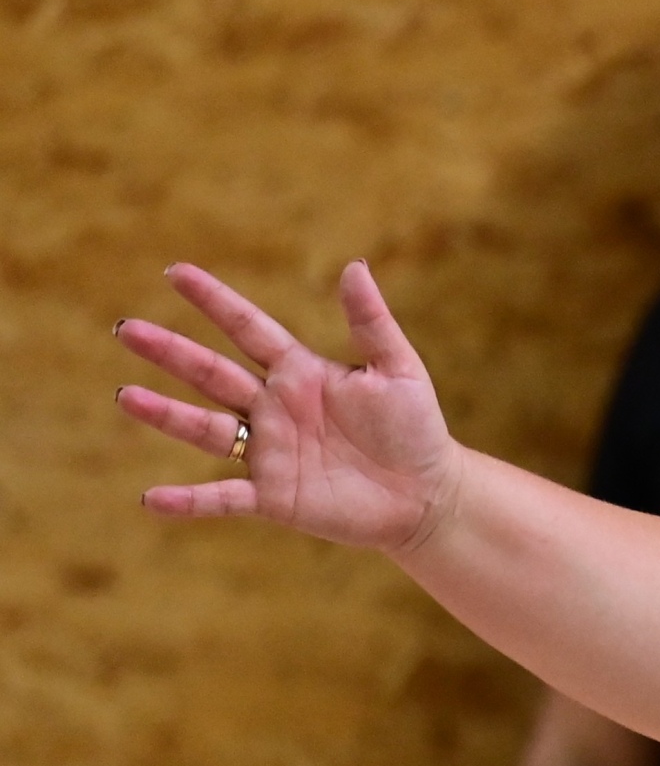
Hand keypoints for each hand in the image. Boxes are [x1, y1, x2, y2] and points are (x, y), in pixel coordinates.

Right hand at [113, 261, 458, 551]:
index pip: (248, 329)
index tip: (176, 272)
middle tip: (126, 328)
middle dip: (170, 352)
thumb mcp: (398, 370)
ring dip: (166, 414)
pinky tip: (152, 499)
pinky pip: (223, 497)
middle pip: (212, 374)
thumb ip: (371, 322)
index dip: (214, 301)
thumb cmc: (416, 429)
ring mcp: (269, 452)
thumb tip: (355, 265)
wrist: (428, 495)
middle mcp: (274, 408)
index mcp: (300, 372)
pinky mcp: (274, 497)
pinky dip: (189, 500)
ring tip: (127, 397)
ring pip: (206, 429)